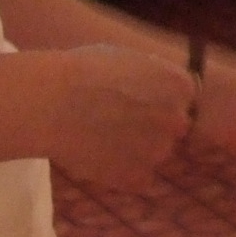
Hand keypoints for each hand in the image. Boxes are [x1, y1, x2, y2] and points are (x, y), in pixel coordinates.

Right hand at [49, 45, 194, 190]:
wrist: (53, 103)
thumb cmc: (84, 70)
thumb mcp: (129, 58)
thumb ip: (152, 77)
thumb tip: (156, 87)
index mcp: (180, 86)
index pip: (182, 98)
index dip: (157, 99)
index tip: (134, 99)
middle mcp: (177, 119)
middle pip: (172, 127)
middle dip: (151, 126)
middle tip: (117, 122)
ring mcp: (159, 150)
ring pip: (153, 153)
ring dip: (135, 150)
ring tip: (100, 140)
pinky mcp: (137, 176)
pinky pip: (136, 178)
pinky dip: (121, 173)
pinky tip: (98, 158)